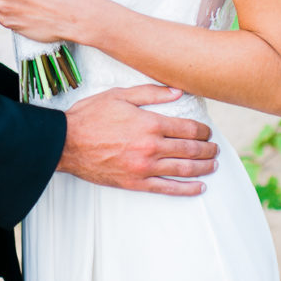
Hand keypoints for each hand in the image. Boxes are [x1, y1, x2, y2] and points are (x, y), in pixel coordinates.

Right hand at [58, 85, 218, 195]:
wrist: (66, 143)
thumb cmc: (90, 116)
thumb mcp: (120, 96)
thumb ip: (150, 93)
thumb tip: (177, 91)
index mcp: (150, 123)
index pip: (187, 128)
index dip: (202, 130)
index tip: (207, 131)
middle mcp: (151, 147)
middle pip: (190, 150)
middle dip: (207, 149)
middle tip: (215, 148)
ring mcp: (144, 167)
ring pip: (183, 169)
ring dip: (203, 168)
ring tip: (213, 165)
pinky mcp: (136, 183)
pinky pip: (168, 188)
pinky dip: (187, 189)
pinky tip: (199, 187)